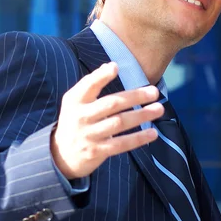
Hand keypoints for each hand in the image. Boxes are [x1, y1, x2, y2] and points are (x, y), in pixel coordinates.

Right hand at [51, 62, 161, 179]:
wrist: (61, 155)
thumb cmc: (76, 120)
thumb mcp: (76, 101)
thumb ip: (92, 84)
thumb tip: (111, 65)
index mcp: (75, 101)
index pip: (88, 85)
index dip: (101, 76)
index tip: (115, 66)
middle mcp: (81, 117)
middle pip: (111, 104)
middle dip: (134, 97)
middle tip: (154, 92)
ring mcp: (88, 135)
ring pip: (119, 123)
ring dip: (141, 116)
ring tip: (159, 109)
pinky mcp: (97, 151)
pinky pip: (121, 144)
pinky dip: (138, 138)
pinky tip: (153, 133)